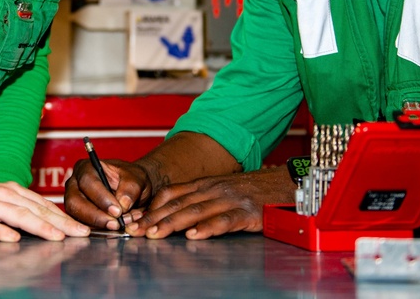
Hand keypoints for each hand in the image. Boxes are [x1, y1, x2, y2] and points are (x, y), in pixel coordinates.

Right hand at [0, 182, 89, 241]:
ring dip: (38, 226)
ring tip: (55, 236)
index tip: (81, 228)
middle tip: (79, 233)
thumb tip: (49, 223)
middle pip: (36, 210)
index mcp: (12, 191)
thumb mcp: (0, 202)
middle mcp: (3, 194)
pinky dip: (1, 231)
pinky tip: (13, 239)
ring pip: (18, 215)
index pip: (43, 205)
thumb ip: (21, 210)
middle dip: (60, 223)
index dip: (64, 217)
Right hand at [64, 158, 154, 230]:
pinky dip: (98, 230)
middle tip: (115, 224)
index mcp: (87, 167)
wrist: (134, 189)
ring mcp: (74, 200)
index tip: (117, 210)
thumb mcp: (137, 178)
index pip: (88, 182)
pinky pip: (82, 225)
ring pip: (76, 216)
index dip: (101, 198)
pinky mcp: (78, 215)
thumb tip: (123, 203)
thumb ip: (131, 188)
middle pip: (75, 201)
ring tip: (118, 226)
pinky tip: (114, 229)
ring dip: (98, 225)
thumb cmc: (132, 179)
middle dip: (95, 216)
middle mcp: (76, 183)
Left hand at [129, 167, 293, 239]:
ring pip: (196, 211)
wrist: (285, 183)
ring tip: (155, 235)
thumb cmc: (252, 192)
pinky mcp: (246, 211)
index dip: (152, 208)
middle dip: (154, 218)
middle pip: (178, 204)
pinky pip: (224, 220)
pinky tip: (195, 235)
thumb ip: (200, 201)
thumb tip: (174, 216)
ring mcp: (230, 199)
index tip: (134, 220)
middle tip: (136, 231)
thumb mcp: (222, 191)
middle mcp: (214, 189)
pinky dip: (208, 228)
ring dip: (172, 223)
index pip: (171, 194)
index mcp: (205, 184)